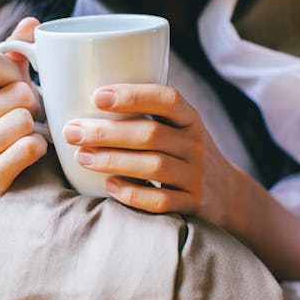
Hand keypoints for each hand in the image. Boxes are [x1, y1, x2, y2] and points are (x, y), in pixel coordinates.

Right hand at [0, 17, 46, 233]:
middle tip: (25, 118)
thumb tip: (32, 22)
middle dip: (32, 105)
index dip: (14, 71)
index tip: (14, 86)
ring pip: (25, 121)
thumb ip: (16, 54)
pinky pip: (29, 148)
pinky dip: (39, 149)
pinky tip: (28, 154)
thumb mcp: (4, 89)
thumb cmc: (2, 127)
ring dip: (36, 128)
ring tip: (24, 135)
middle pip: (17, 94)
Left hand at [62, 83, 246, 234]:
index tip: (97, 96)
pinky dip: (132, 193)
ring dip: (112, 160)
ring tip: (81, 157)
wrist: (227, 194)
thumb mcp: (179, 128)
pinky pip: (160, 200)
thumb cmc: (184, 152)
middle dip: (106, 132)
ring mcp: (196, 175)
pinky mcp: (192, 204)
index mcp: (190, 118)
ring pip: (153, 166)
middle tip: (72, 132)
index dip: (132, 95)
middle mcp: (195, 144)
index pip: (167, 98)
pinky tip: (108, 186)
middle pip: (150, 134)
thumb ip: (146, 114)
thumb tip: (87, 97)